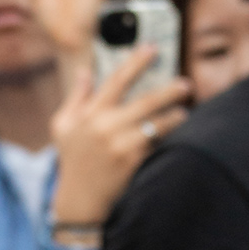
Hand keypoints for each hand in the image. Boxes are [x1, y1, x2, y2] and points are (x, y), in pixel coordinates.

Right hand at [51, 49, 190, 228]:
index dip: (137, 61)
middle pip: (145, 101)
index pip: (117, 80)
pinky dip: (167, 137)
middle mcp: (105, 125)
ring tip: (185, 110)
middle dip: (168, 90)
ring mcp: (119, 144)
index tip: (153, 48)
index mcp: (91, 112)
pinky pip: (155, 144)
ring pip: (155, 123)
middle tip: (186, 84)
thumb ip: (75, 97)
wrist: (79, 200)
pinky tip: (178, 133)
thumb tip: (84, 71)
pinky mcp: (130, 162)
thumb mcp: (62, 126)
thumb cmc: (72, 161)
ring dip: (174, 115)